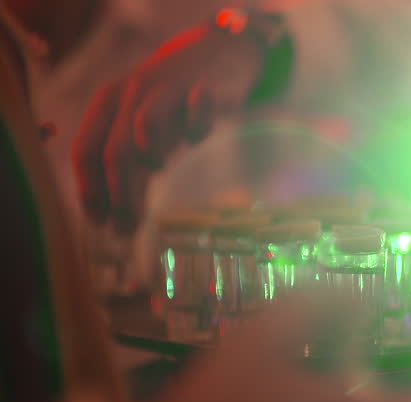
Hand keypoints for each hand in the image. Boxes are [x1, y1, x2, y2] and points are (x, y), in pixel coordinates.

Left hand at [73, 25, 261, 232]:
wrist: (216, 53)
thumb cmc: (175, 98)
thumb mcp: (142, 121)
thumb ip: (129, 158)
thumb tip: (116, 215)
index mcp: (108, 104)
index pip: (84, 152)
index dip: (89, 191)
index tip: (99, 223)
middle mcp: (130, 95)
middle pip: (112, 153)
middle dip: (117, 197)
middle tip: (127, 228)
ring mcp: (164, 90)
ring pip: (144, 135)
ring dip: (146, 169)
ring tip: (157, 181)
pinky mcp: (199, 88)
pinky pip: (194, 118)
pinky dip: (196, 130)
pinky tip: (198, 135)